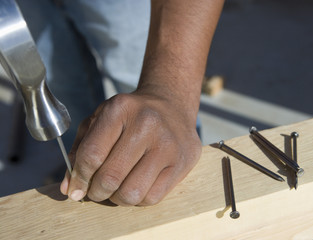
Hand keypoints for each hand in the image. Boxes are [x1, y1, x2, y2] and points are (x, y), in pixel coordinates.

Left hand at [60, 92, 201, 205]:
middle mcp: (147, 124)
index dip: (79, 178)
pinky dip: (138, 199)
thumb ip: (81, 150)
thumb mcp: (102, 119)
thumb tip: (70, 188)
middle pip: (110, 177)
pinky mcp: (182, 162)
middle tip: (96, 191)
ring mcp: (167, 144)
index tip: (77, 189)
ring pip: (131, 193)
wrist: (172, 106)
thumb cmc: (132, 116)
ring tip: (116, 189)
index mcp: (120, 109)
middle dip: (96, 192)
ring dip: (117, 199)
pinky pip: (152, 198)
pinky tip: (136, 185)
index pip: (92, 155)